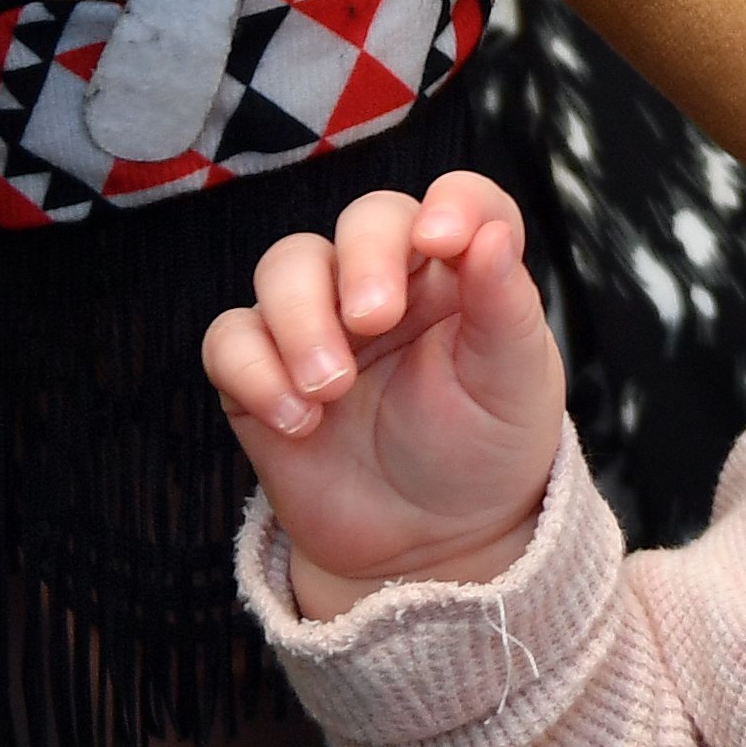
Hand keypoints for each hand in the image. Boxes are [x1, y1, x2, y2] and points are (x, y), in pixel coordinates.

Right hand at [202, 172, 563, 615]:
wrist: (428, 546)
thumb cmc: (481, 452)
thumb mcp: (514, 387)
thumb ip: (506, 308)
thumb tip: (491, 234)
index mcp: (461, 273)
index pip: (460, 200)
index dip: (451, 202)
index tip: (442, 239)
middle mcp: (389, 281)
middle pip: (364, 219)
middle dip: (363, 259)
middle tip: (371, 320)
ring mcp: (320, 321)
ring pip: (286, 265)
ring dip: (300, 317)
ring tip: (331, 388)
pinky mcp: (263, 372)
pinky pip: (231, 338)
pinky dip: (252, 370)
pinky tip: (296, 422)